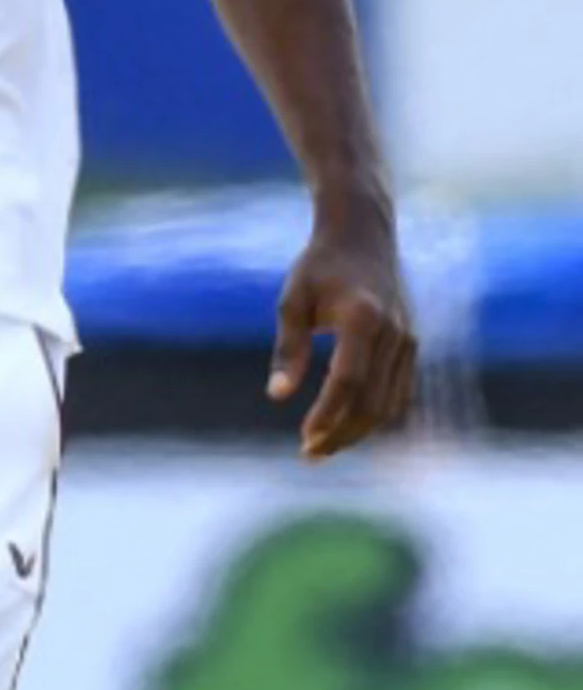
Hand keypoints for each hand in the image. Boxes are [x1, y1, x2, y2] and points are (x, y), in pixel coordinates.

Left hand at [271, 207, 418, 459]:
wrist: (362, 236)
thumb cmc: (318, 266)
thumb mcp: (292, 300)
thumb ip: (288, 348)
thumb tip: (277, 396)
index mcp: (363, 319)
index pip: (349, 381)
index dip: (328, 414)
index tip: (305, 438)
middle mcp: (394, 334)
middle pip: (373, 401)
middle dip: (342, 432)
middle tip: (309, 453)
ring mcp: (409, 341)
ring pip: (390, 403)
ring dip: (359, 430)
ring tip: (323, 446)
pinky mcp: (412, 345)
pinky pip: (398, 392)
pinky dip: (376, 414)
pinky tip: (347, 426)